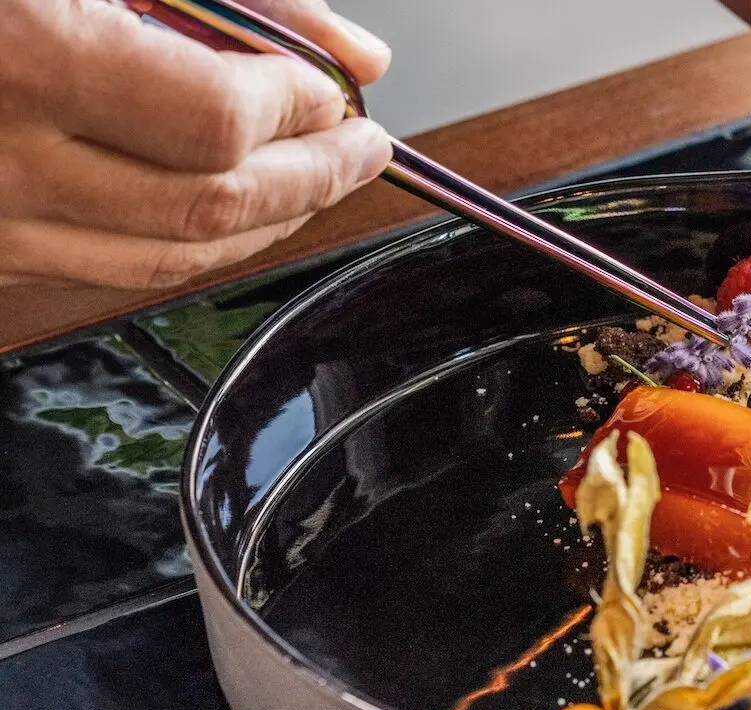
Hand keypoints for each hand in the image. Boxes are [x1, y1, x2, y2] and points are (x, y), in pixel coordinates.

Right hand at [0, 0, 392, 289]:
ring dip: (265, 220)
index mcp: (21, 57)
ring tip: (315, 176)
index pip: (217, 122)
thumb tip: (354, 52)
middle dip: (312, 179)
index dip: (299, 109)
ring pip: (168, 254)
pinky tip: (225, 203)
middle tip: (363, 146)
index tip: (335, 88)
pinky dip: (188, 237)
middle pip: (209, 206)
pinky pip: (110, 264)